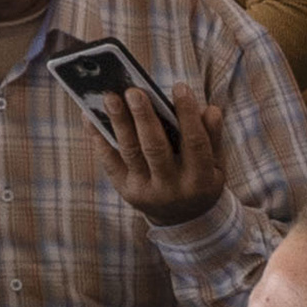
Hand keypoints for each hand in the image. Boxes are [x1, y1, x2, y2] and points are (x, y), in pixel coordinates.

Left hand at [80, 74, 231, 223]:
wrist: (184, 220)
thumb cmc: (200, 180)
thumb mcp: (215, 164)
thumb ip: (212, 137)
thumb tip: (210, 109)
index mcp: (201, 179)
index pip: (195, 143)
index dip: (188, 115)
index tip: (180, 87)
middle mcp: (173, 188)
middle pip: (156, 148)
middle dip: (144, 118)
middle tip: (134, 91)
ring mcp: (147, 191)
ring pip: (130, 152)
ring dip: (119, 122)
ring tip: (110, 97)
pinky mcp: (126, 190)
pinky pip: (110, 161)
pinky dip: (99, 137)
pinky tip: (91, 116)